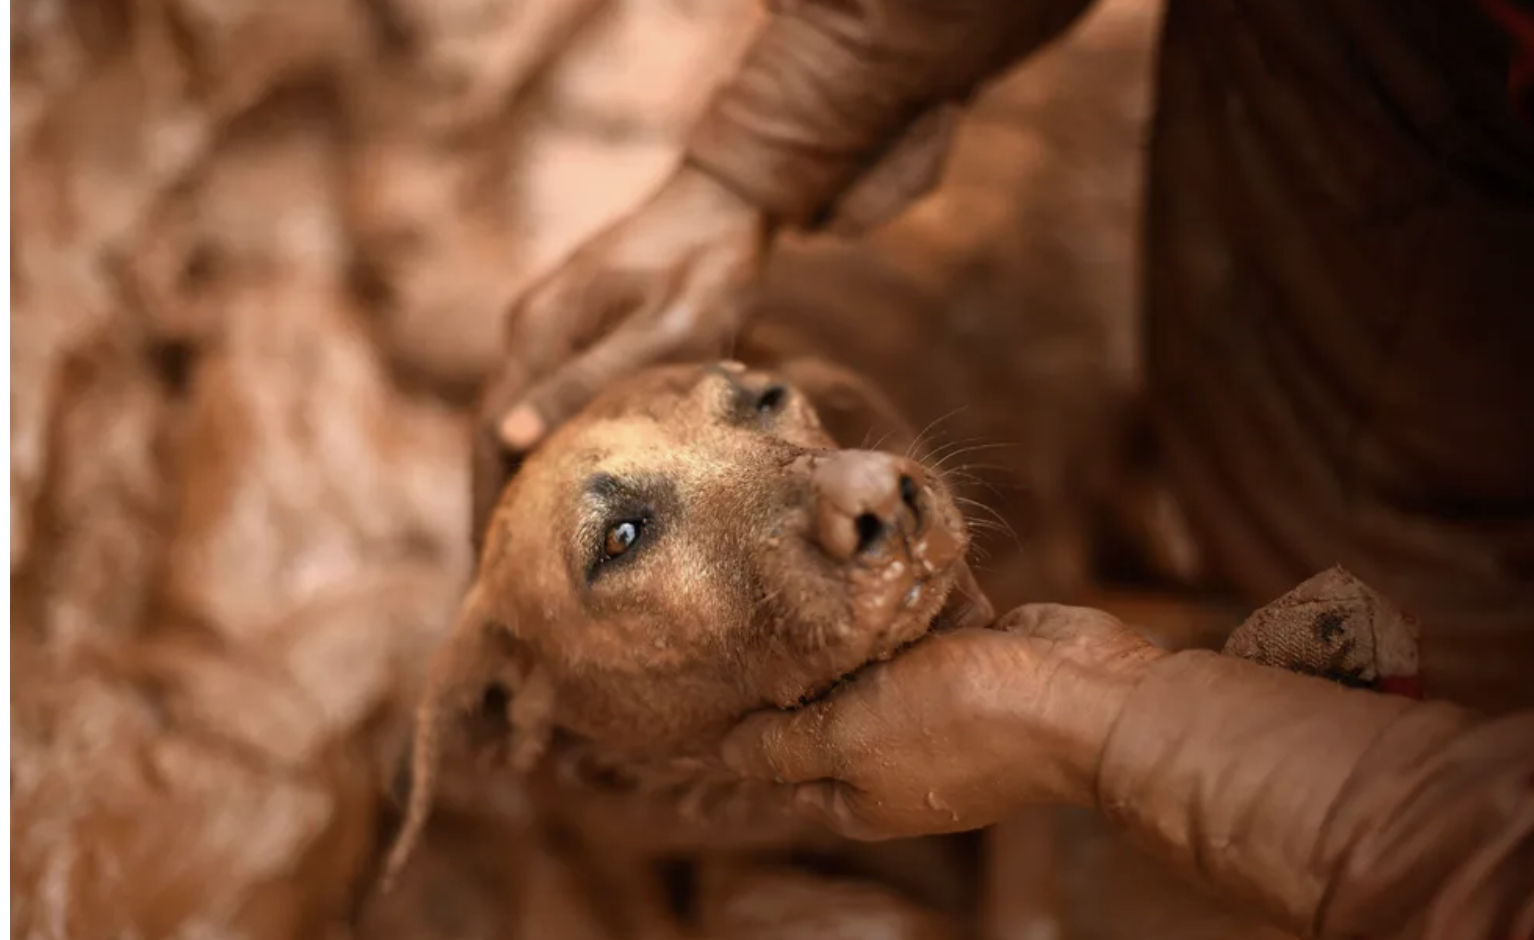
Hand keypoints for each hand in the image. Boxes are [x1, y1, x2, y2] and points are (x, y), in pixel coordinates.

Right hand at [472, 165, 770, 544]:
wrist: (728, 196)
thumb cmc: (706, 266)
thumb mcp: (659, 331)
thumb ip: (586, 382)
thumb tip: (507, 440)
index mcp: (540, 332)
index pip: (489, 436)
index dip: (484, 505)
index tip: (486, 570)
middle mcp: (530, 327)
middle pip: (491, 432)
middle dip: (490, 505)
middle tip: (498, 580)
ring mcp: (549, 322)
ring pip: (514, 416)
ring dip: (512, 480)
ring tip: (522, 550)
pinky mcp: (574, 322)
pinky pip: (542, 396)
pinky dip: (541, 447)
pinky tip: (560, 485)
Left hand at [718, 605, 1167, 840]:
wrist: (1082, 695)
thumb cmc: (961, 721)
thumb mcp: (849, 738)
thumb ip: (783, 746)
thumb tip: (721, 754)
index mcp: (863, 796)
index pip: (782, 768)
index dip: (752, 725)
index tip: (725, 667)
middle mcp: (897, 758)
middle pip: (827, 710)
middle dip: (806, 663)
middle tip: (768, 606)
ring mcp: (939, 710)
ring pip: (874, 663)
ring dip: (857, 626)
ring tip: (821, 575)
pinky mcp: (973, 661)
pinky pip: (923, 629)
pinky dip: (911, 604)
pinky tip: (887, 566)